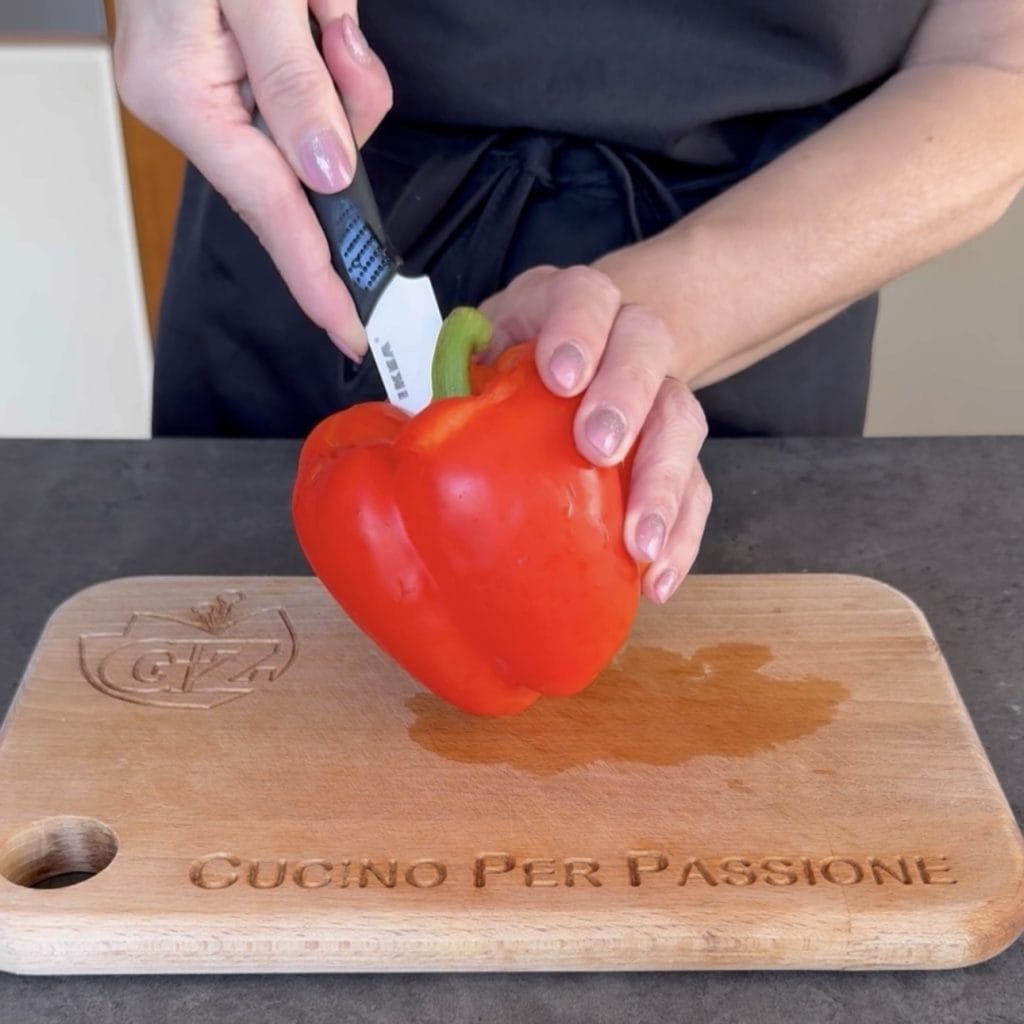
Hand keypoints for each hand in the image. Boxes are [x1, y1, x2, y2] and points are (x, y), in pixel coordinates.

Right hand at [113, 1, 391, 357]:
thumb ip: (292, 80)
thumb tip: (323, 174)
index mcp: (187, 97)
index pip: (271, 212)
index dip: (318, 276)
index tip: (352, 329)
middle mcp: (195, 106)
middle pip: (304, 169)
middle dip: (344, 116)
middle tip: (336, 37)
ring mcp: (214, 88)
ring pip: (316, 127)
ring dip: (339, 69)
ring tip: (318, 5)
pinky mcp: (236, 68)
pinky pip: (308, 91)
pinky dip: (330, 51)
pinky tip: (316, 9)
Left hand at [479, 266, 711, 603]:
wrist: (582, 358)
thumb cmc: (512, 367)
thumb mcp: (476, 356)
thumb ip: (449, 385)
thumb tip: (388, 445)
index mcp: (567, 305)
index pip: (583, 295)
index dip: (577, 330)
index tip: (560, 378)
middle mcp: (624, 338)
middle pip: (647, 347)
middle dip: (625, 398)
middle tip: (598, 449)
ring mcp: (658, 391)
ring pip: (682, 419)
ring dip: (664, 484)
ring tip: (638, 544)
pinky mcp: (674, 447)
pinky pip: (696, 485)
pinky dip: (681, 533)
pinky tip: (656, 577)